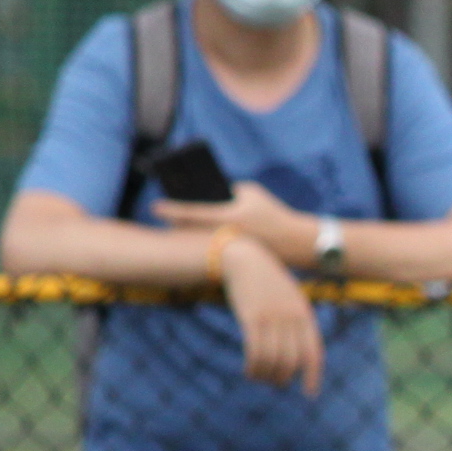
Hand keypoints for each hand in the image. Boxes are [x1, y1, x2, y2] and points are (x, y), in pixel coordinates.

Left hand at [150, 179, 312, 266]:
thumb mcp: (250, 193)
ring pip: (199, 242)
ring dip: (188, 235)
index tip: (155, 207)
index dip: (171, 209)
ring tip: (178, 229)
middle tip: (164, 217)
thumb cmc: (272, 213)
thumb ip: (228, 191)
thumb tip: (209, 195)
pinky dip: (203, 244)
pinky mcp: (235, 259)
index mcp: (227, 216)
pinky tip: (197, 241)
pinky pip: (212, 250)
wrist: (295, 243)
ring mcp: (228, 249)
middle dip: (177, 223)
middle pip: (190, 230)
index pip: (191, 212)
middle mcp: (224, 235)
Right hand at [219, 236, 324, 393]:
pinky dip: (253, 367)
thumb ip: (298, 325)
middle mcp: (291, 319)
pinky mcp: (252, 318)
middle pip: (291, 362)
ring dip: (266, 375)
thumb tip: (297, 359)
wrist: (245, 259)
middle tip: (276, 384)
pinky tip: (249, 371)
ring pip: (273, 360)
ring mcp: (272, 318)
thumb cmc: (270, 284)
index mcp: (305, 316)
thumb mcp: (291, 300)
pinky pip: (255, 352)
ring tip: (259, 377)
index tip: (309, 394)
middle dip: (283, 378)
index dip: (313, 376)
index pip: (314, 354)